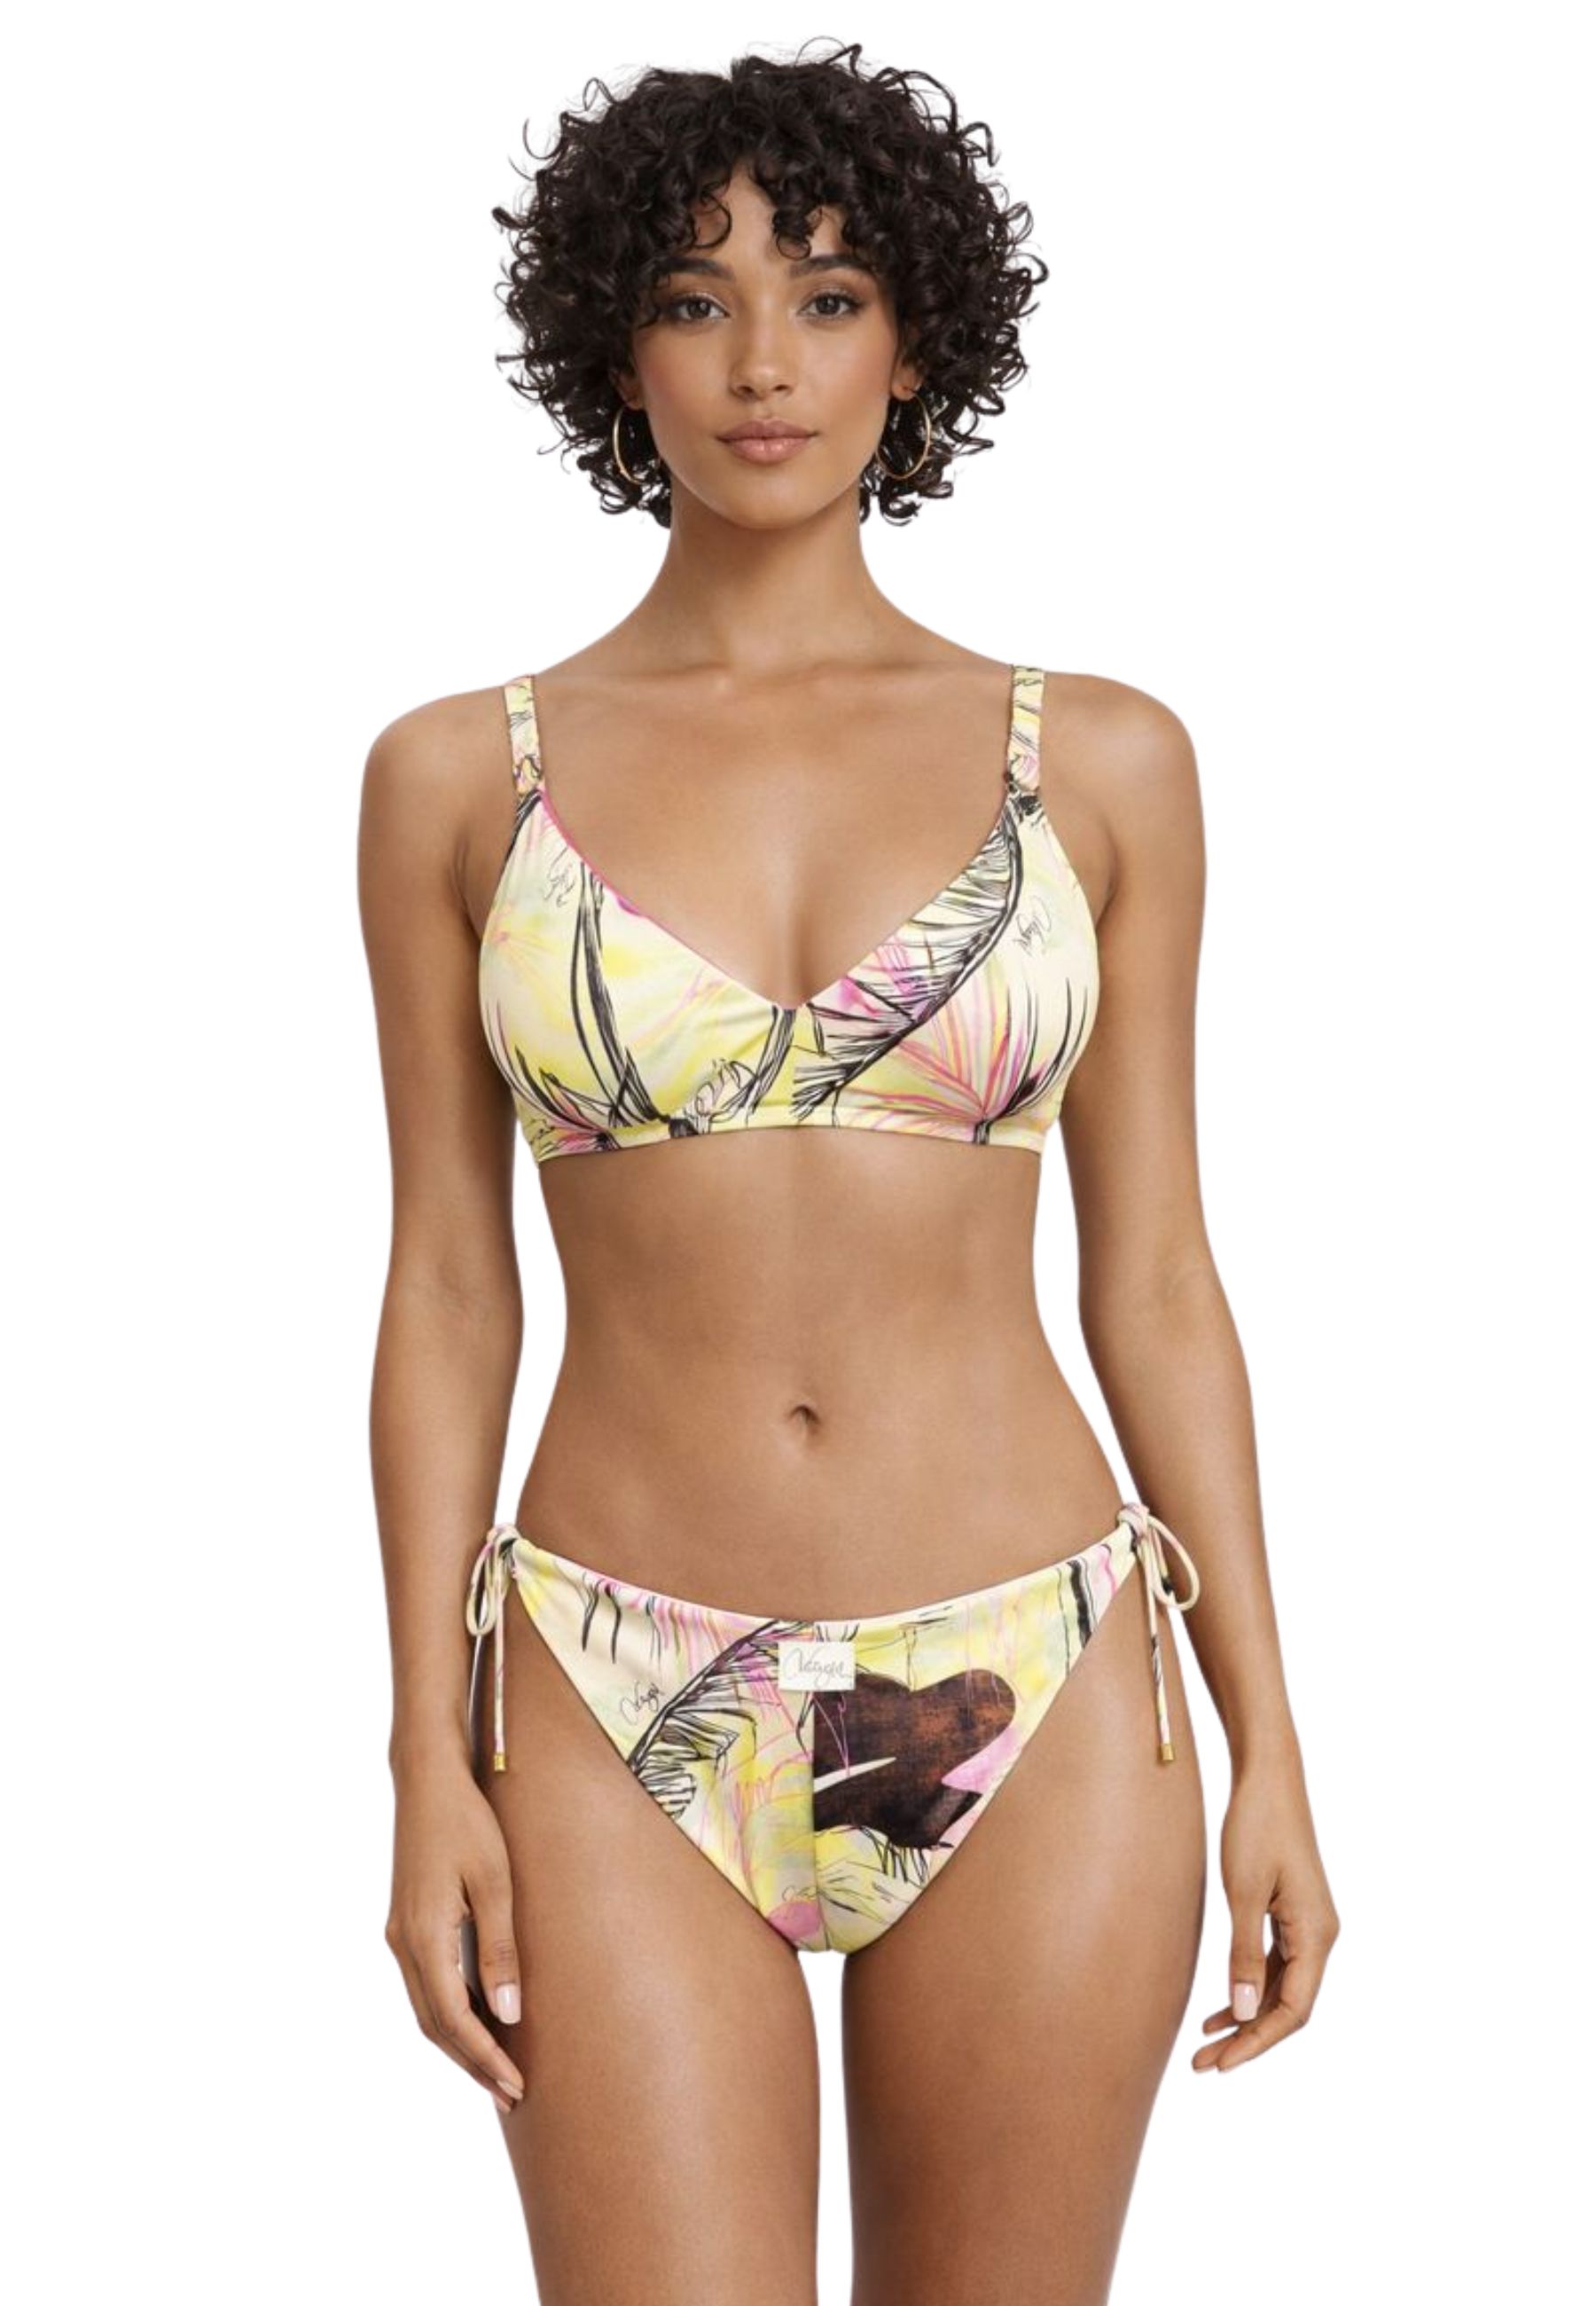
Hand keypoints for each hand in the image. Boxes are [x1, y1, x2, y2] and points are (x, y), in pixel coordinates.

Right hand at [385, 1756, 526, 2116]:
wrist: (426, 1778)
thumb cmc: (467, 1821)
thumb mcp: (495, 1881)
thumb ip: (500, 1949)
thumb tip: (508, 2015)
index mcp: (423, 1936)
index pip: (452, 2020)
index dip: (483, 2058)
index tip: (514, 2086)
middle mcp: (403, 1943)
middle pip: (434, 2025)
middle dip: (472, 2063)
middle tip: (511, 2095)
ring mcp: (399, 1934)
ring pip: (426, 2009)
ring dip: (459, 2043)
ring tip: (497, 2070)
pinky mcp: (406, 1923)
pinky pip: (426, 1984)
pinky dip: (450, 2013)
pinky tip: (479, 2020)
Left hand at [1194, 1756, 1339, 2071]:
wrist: (1268, 1776)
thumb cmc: (1255, 1827)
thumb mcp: (1244, 1892)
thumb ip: (1245, 1954)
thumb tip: (1245, 2013)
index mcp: (1317, 1934)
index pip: (1294, 2010)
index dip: (1258, 2042)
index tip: (1221, 2064)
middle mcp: (1322, 1935)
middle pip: (1290, 2006)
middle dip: (1249, 2038)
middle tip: (1204, 2065)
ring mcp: (1309, 1925)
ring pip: (1283, 1988)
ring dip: (1248, 2017)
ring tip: (1206, 2043)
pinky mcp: (1293, 1913)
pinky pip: (1278, 1965)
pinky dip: (1251, 1987)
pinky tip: (1223, 2004)